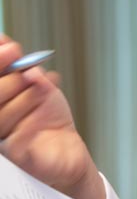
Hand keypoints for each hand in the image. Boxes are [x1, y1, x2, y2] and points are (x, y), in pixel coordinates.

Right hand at [0, 34, 103, 198]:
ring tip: (42, 85)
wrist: (67, 150)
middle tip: (27, 68)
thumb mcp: (35, 84)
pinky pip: (16, 141)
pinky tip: (43, 105)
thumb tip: (3, 40)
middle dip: (9, 80)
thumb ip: (16, 66)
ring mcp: (2, 142)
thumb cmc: (46, 117)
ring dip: (25, 97)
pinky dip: (31, 122)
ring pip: (1, 118)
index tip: (11, 48)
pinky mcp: (18, 158)